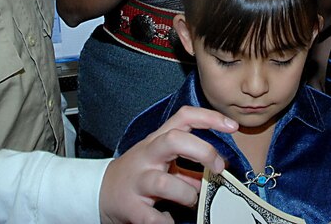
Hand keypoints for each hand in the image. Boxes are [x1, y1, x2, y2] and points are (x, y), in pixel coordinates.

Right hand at [99, 107, 237, 223]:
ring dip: (187, 194)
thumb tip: (214, 175)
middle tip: (218, 168)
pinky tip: (169, 220)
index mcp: (157, 141)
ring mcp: (138, 181)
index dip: (209, 118)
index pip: (184, 117)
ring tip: (191, 201)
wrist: (99, 193)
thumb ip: (187, 165)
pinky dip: (167, 223)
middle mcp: (147, 156)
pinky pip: (154, 218)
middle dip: (203, 152)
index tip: (231, 127)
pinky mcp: (132, 207)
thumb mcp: (161, 162)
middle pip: (175, 140)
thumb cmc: (138, 174)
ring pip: (165, 183)